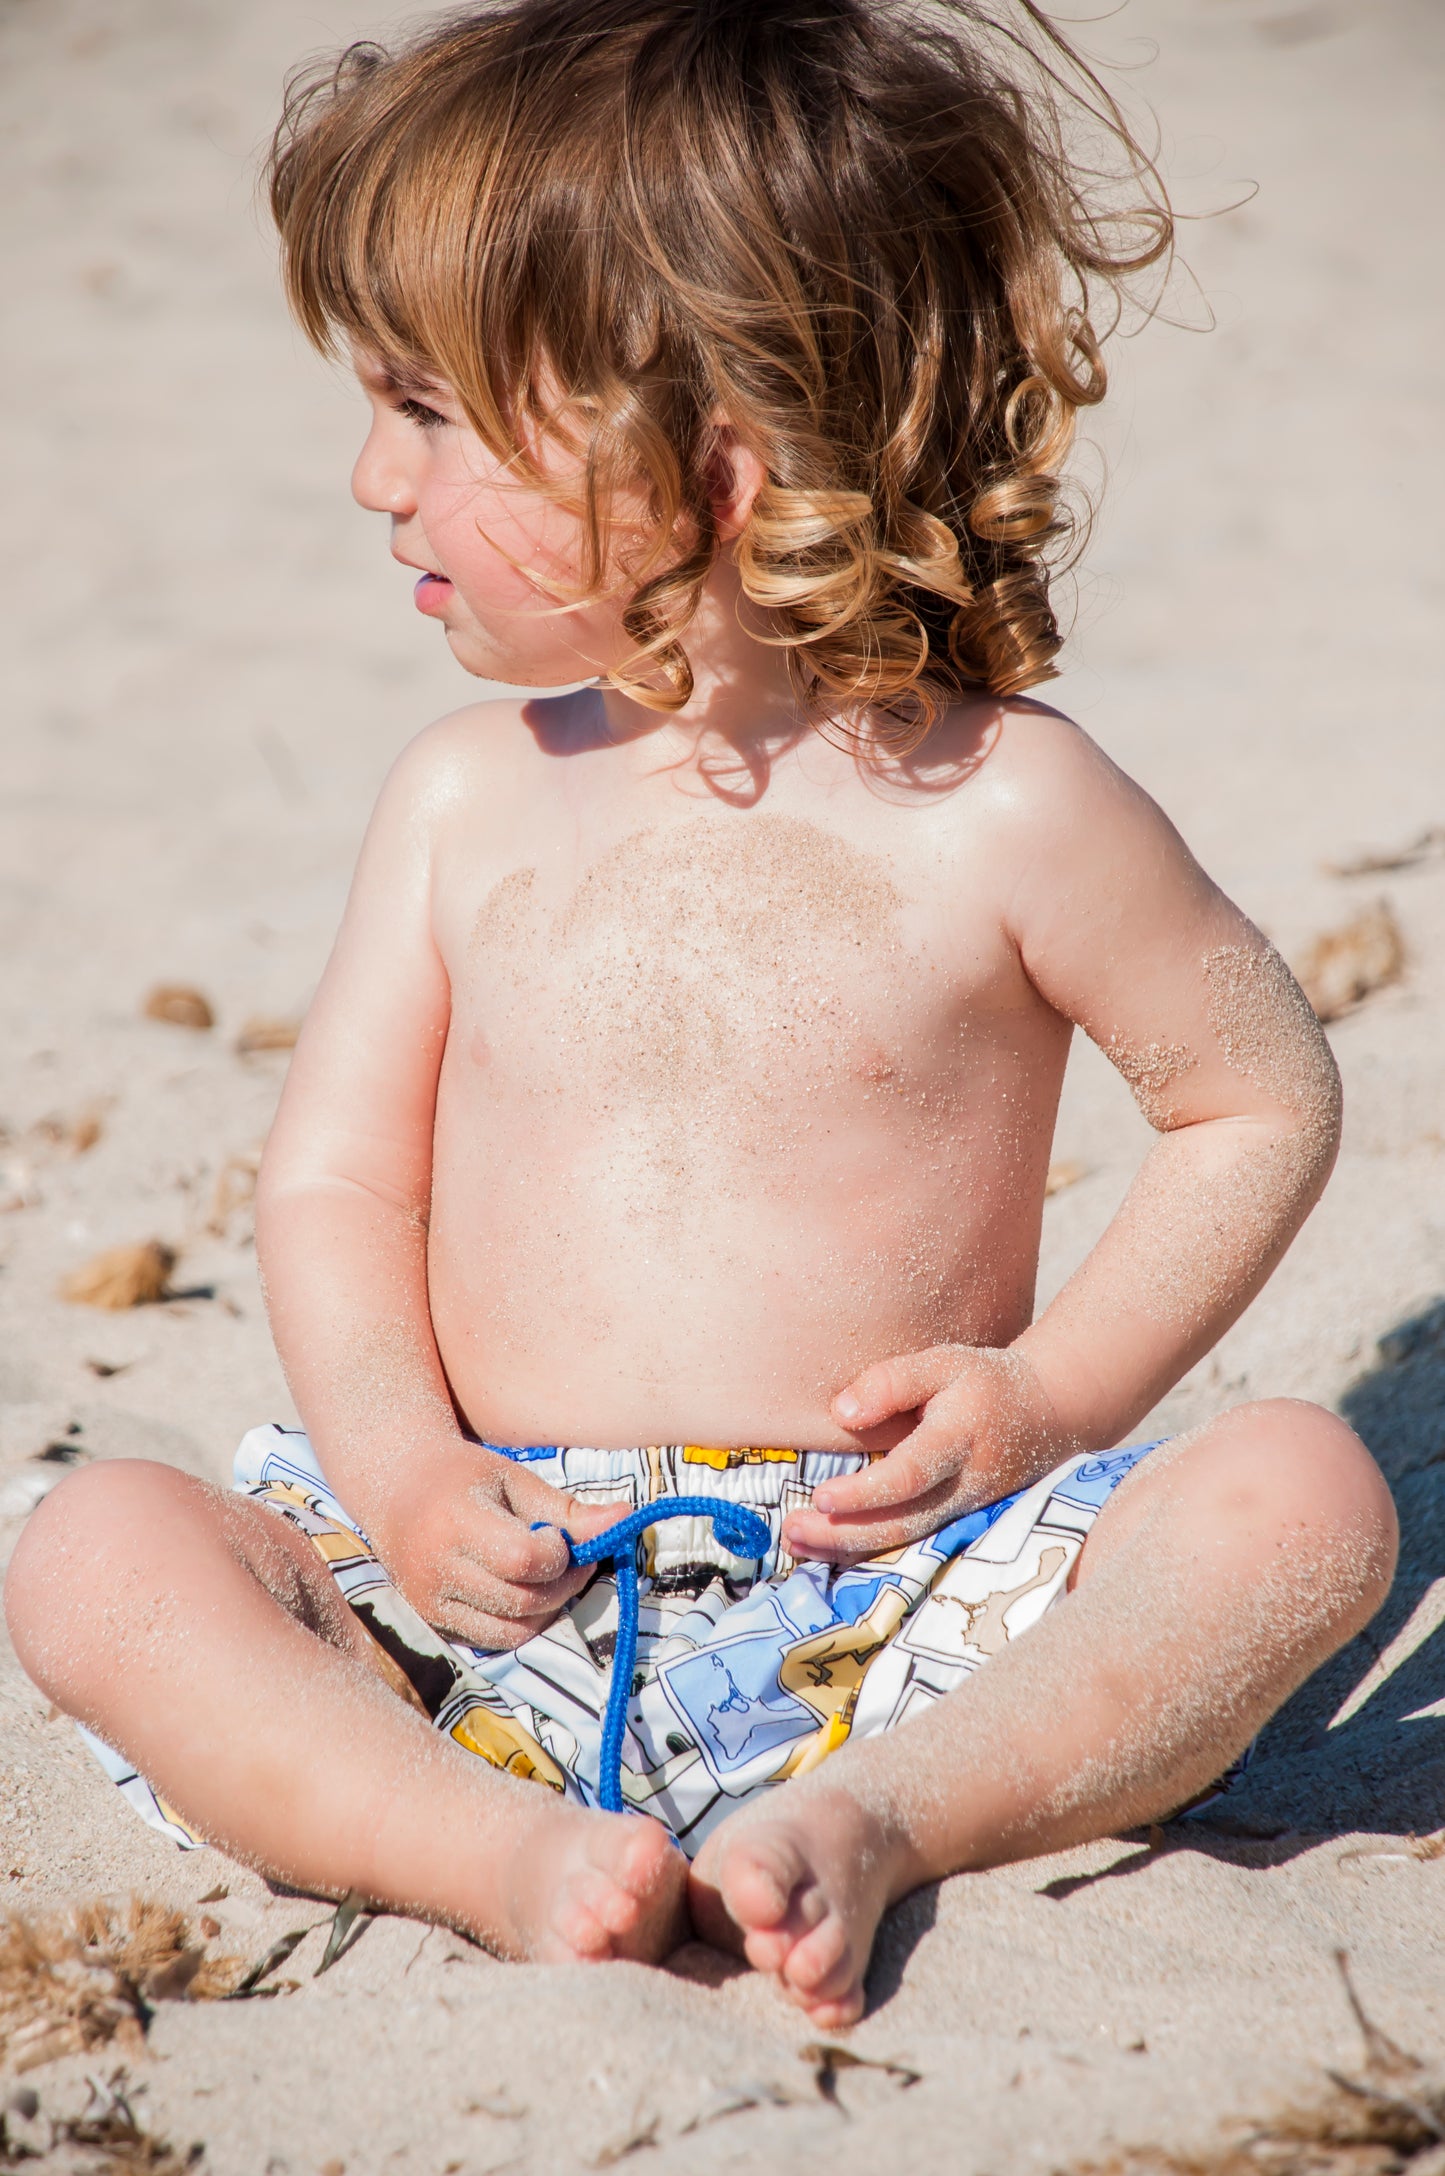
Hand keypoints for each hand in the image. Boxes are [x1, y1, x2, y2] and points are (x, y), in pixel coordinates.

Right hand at [364, 1438, 630, 1649]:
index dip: (558, 1554)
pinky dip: (521, 1623)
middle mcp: (436, 1569)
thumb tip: (625, 1520)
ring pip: (512, 1631)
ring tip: (549, 1575)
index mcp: (456, 1522)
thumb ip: (569, 1509)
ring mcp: (429, 1602)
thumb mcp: (515, 1480)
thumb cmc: (464, 1475)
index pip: (523, 1559)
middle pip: (522, 1599)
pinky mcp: (431, 1622)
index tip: (560, 1535)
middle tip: (572, 1557)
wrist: (396, 1486)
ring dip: (547, 1608)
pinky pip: (492, 1641)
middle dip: (563, 1583)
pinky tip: (525, 1591)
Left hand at [782, 1345, 1069, 1563]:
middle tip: (793, 1530)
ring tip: (796, 1542)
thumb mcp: (943, 1363)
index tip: (822, 1497)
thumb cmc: (985, 1383)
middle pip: (903, 1521)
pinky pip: (911, 1542)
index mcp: (960, 1439)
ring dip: (848, 1548)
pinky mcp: (959, 1522)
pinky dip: (868, 1551)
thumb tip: (841, 1413)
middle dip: (845, 1533)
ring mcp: (965, 1511)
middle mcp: (965, 1486)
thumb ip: (892, 1383)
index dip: (866, 1492)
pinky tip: (829, 1549)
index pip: (910, 1474)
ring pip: (905, 1540)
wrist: (1048, 1413)